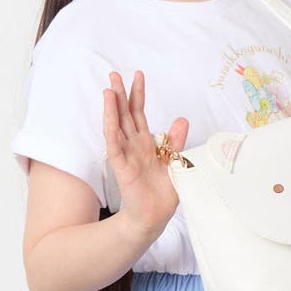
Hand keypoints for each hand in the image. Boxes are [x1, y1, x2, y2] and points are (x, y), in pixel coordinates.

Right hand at [103, 70, 188, 236]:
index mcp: (146, 143)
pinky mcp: (121, 167)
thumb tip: (181, 118)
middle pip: (124, 115)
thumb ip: (176, 140)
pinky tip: (109, 113)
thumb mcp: (175, 161)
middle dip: (120, 94)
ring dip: (112, 107)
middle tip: (114, 74)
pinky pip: (114, 144)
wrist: (155, 217)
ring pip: (116, 126)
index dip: (138, 94)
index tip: (138, 75)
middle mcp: (133, 146)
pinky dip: (111, 128)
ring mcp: (126, 155)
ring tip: (109, 88)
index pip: (139, 114)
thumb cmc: (163, 192)